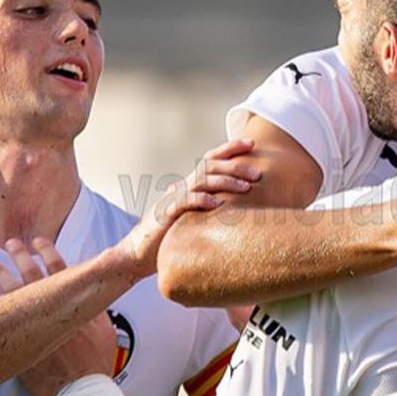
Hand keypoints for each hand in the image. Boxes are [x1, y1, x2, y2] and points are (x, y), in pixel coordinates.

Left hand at [0, 239, 116, 395]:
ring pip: (12, 292)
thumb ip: (93, 306)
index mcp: (73, 302)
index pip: (59, 269)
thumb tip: (92, 292)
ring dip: (0, 274)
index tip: (39, 241)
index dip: (48, 252)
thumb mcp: (104, 326)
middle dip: (20, 257)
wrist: (83, 386)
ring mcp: (33, 324)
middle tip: (11, 244)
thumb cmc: (97, 358)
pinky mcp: (19, 339)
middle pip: (32, 275)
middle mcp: (51, 309)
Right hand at [116, 138, 260, 279]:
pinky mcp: (167, 213)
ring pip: (201, 180)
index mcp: (191, 184)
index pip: (212, 159)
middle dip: (236, 165)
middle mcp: (183, 186)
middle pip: (210, 166)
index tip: (252, 143)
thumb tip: (243, 203)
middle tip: (257, 174)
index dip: (230, 148)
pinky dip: (201, 199)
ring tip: (246, 188)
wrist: (139, 252)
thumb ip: (214, 206)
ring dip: (226, 181)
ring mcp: (174, 198)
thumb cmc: (173, 235)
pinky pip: (185, 201)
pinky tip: (216, 203)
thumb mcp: (197, 216)